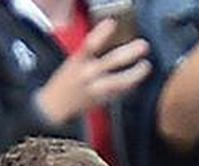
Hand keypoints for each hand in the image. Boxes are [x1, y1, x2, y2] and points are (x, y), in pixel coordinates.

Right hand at [35, 18, 150, 125]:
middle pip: (110, 61)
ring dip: (135, 74)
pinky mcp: (101, 101)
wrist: (53, 108)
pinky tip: (136, 80)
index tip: (111, 24)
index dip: (100, 33)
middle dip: (129, 53)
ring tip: (145, 66)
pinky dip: (130, 86)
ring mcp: (95, 89)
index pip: (89, 45)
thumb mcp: (73, 63)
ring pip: (119, 81)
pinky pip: (120, 93)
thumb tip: (115, 44)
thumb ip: (91, 54)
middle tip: (142, 46)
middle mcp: (86, 75)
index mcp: (77, 63)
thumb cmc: (66, 82)